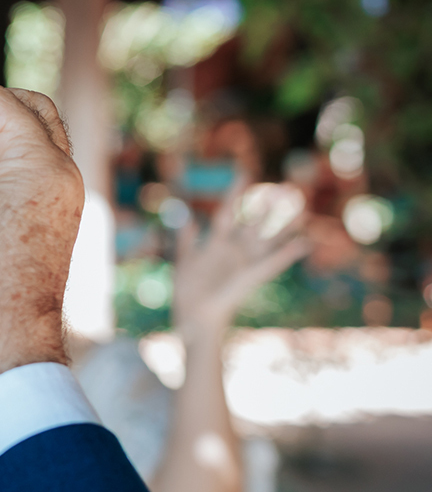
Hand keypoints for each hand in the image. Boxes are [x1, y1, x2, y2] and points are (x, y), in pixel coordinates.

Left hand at [172, 180, 309, 344]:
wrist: (193, 318)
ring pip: (268, 239)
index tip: (244, 172)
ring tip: (302, 209)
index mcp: (216, 244)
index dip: (235, 193)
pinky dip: (289, 252)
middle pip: (254, 222)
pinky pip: (274, 262)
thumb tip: (186, 216)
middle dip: (267, 205)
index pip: (227, 211)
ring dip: (284, 225)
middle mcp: (234, 251)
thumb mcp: (184, 262)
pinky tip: (305, 241)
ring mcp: (244, 263)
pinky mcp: (251, 277)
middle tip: (283, 187)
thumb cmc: (186, 293)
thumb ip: (186, 240)